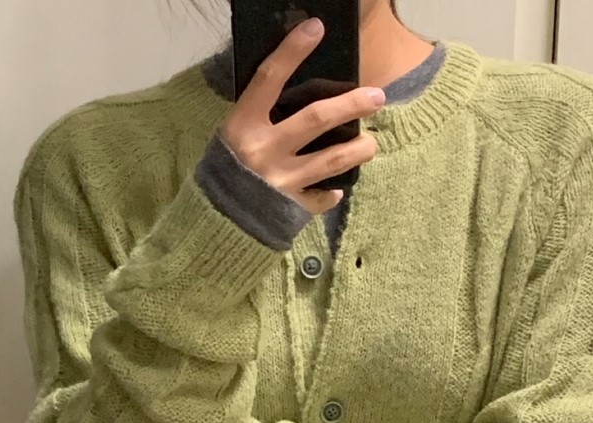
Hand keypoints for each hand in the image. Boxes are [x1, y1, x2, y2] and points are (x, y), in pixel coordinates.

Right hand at [219, 17, 385, 215]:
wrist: (216, 223)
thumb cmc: (225, 171)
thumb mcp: (234, 136)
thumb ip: (260, 117)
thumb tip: (295, 92)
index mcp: (244, 126)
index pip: (270, 79)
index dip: (292, 51)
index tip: (316, 28)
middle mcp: (264, 151)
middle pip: (316, 118)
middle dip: (350, 105)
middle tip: (376, 97)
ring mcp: (281, 181)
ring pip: (331, 159)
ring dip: (358, 149)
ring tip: (372, 143)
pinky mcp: (291, 208)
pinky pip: (322, 198)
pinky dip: (332, 193)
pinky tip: (338, 188)